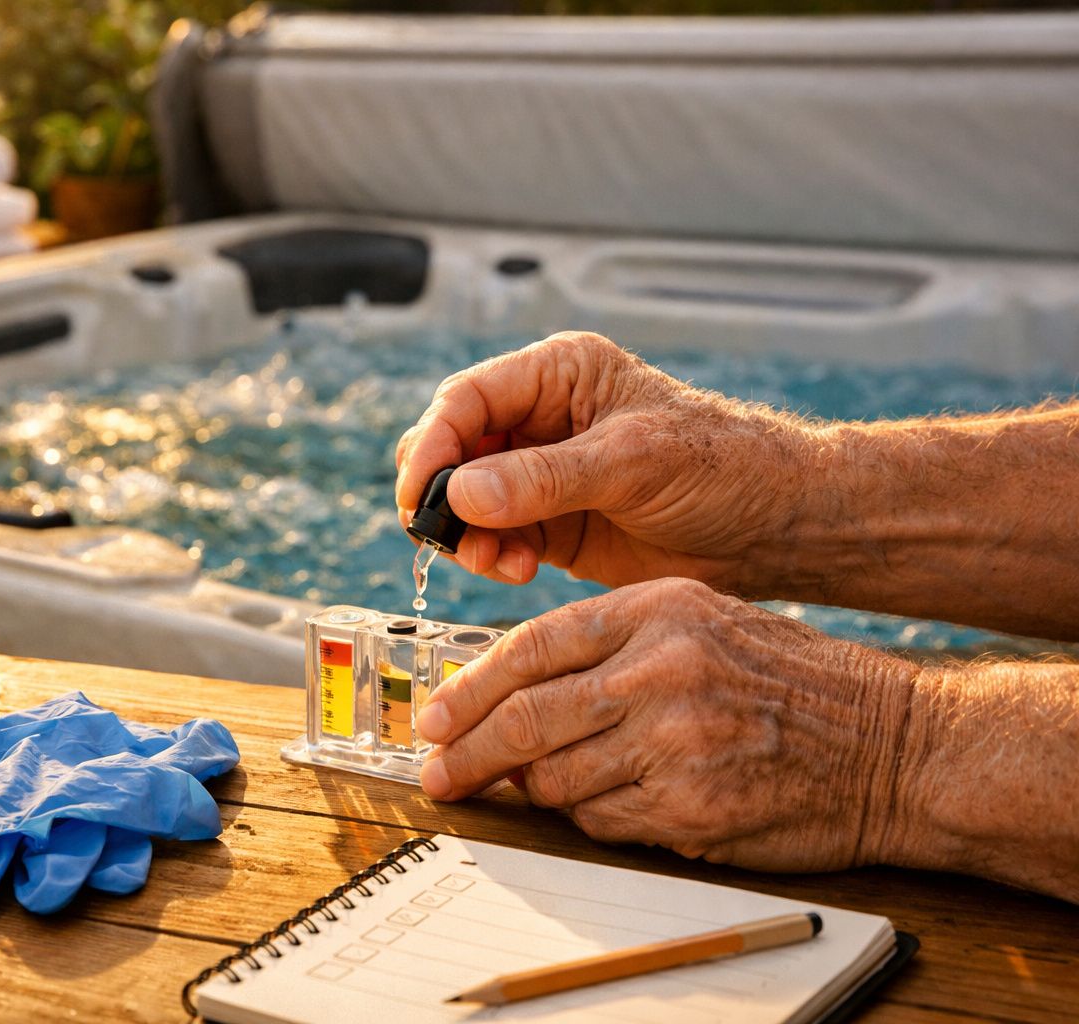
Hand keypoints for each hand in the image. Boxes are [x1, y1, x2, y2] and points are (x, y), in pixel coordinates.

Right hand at [394, 332, 817, 594]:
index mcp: (558, 375)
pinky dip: (490, 556)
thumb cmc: (721, 468)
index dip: (434, 446)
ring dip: (466, 534)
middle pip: (452, 449)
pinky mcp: (549, 524)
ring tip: (496, 562)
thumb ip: (544, 478)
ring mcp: (540, 475)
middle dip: (443, 494)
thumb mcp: (632, 463)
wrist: (774, 528)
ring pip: (463, 500)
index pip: (467, 400)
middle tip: (447, 536)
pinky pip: (492, 538)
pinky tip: (518, 570)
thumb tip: (462, 494)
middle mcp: (539, 419)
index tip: (421, 496)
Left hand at [414, 578, 919, 872]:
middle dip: (467, 754)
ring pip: (556, 778)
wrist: (893, 743)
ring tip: (539, 786)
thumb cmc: (791, 682)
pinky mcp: (690, 806)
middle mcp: (660, 670)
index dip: (469, 688)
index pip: (531, 648)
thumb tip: (513, 688)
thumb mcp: (702, 622)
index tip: (434, 718)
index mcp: (657, 611)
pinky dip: (590, 817)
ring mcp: (675, 741)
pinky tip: (611, 802)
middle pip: (526, 719)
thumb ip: (610, 645)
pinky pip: (601, 820)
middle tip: (438, 775)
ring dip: (536, 789)